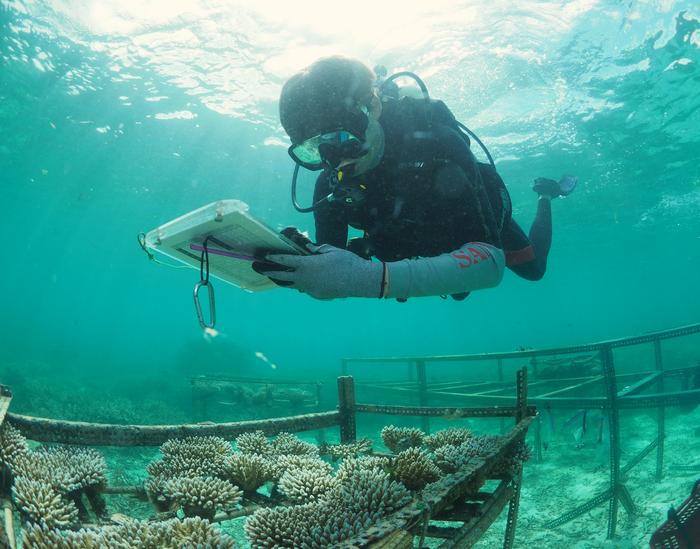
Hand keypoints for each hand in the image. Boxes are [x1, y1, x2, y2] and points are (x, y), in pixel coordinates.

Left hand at [252, 244, 382, 299]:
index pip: (286, 260)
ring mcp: (310, 289)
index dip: (275, 257)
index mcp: (306, 265)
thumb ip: (317, 250)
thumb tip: (309, 249)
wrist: (358, 280)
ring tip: (280, 278)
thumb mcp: (331, 251)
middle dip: (271, 273)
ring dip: (286, 281)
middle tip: (262, 270)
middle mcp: (304, 278)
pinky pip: (307, 289)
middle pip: (283, 277)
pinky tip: (307, 281)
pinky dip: (304, 284)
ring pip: (293, 285)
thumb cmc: (346, 262)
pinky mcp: (317, 295)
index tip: (266, 256)